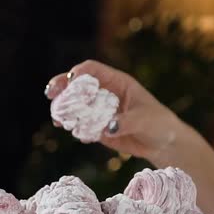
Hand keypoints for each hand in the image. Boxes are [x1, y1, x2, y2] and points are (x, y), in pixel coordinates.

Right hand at [45, 60, 183, 160]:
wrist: (162, 143)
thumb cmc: (158, 124)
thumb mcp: (145, 120)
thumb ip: (126, 122)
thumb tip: (107, 127)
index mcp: (116, 82)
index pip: (92, 70)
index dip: (78, 73)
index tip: (70, 80)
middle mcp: (104, 93)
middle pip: (76, 84)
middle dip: (61, 87)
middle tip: (50, 95)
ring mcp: (98, 110)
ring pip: (74, 105)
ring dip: (63, 110)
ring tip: (58, 119)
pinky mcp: (96, 127)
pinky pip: (80, 125)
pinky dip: (73, 127)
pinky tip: (73, 132)